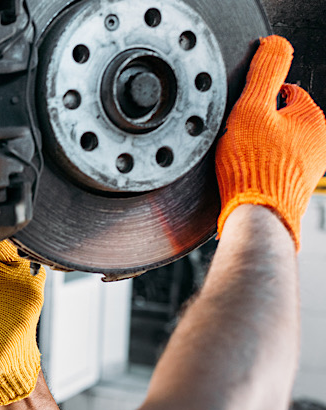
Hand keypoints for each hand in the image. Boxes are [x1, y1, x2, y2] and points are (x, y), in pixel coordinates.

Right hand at [216, 35, 325, 248]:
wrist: (256, 216)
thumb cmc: (253, 169)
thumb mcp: (251, 108)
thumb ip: (264, 72)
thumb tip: (275, 46)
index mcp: (313, 118)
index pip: (283, 92)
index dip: (256, 101)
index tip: (242, 117)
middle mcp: (318, 142)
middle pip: (278, 119)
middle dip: (256, 127)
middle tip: (238, 139)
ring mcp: (308, 166)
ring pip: (274, 144)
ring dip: (256, 149)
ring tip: (239, 159)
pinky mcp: (294, 186)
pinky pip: (272, 167)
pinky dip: (258, 168)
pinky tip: (244, 175)